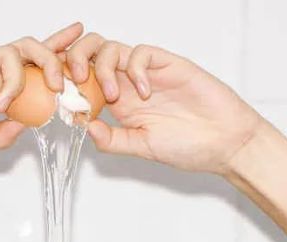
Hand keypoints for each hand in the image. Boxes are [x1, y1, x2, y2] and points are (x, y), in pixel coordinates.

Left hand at [66, 34, 263, 173]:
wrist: (227, 142)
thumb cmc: (189, 147)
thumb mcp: (142, 147)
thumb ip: (113, 139)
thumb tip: (83, 126)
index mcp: (118, 104)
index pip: (83, 81)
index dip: (67, 82)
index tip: (59, 97)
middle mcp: (127, 84)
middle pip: (90, 55)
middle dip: (74, 62)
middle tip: (76, 84)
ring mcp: (147, 73)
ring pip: (110, 48)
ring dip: (102, 66)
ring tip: (113, 95)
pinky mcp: (168, 64)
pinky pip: (142, 52)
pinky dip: (136, 68)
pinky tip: (146, 92)